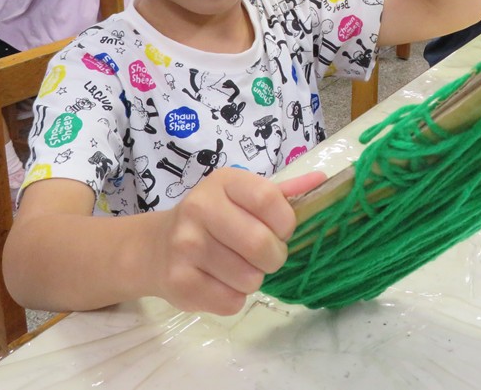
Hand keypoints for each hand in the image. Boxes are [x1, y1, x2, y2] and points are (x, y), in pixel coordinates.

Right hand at [152, 168, 325, 314]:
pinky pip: (230, 301)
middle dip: (274, 256)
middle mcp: (199, 208)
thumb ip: (282, 192)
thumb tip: (322, 179)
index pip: (269, 199)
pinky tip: (220, 281)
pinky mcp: (179, 281)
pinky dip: (234, 298)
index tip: (282, 230)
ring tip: (238, 267)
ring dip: (253, 279)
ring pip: (248, 278)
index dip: (285, 222)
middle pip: (261, 243)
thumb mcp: (242, 196)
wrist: (157, 247)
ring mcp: (186, 246)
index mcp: (223, 182)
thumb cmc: (212, 218)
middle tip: (266, 256)